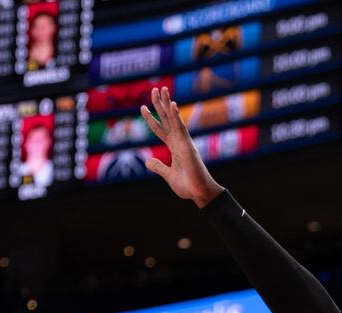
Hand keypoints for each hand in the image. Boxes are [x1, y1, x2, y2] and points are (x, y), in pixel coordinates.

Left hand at [140, 86, 224, 207]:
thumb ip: (158, 167)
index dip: (151, 119)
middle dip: (160, 104)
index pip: (160, 129)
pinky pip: (181, 128)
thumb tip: (147, 161)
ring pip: (173, 118)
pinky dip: (175, 116)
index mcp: (174, 147)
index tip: (142, 108)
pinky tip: (172, 104)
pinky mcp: (188, 146)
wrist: (199, 193)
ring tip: (162, 89)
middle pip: (167, 118)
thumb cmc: (188, 185)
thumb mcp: (168, 175)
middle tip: (155, 89)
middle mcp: (179, 141)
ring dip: (167, 103)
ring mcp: (184, 142)